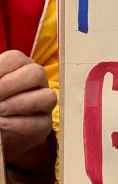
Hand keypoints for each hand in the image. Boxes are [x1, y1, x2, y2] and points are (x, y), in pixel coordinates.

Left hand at [0, 51, 56, 168]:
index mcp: (20, 67)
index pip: (15, 59)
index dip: (0, 68)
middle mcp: (36, 82)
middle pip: (36, 73)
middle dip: (11, 84)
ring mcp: (44, 103)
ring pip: (48, 97)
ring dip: (19, 103)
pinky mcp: (44, 124)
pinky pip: (41, 122)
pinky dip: (19, 123)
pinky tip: (1, 123)